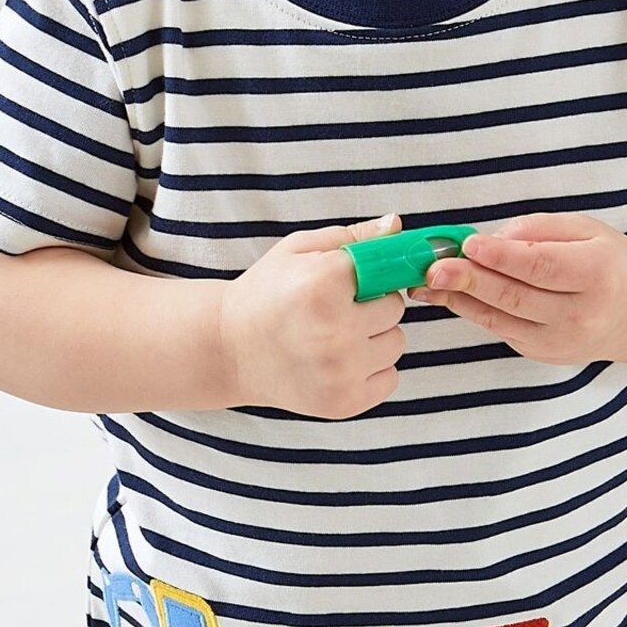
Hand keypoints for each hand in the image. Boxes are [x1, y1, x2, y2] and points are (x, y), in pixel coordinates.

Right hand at [218, 214, 406, 416]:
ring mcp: (340, 372)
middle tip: (338, 309)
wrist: (229, 349)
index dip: (370, 273)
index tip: (355, 280)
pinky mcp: (344, 402)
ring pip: (396, 344)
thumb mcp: (299, 250)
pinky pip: (390, 378)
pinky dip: (372, 370)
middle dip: (373, 305)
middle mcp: (334, 332)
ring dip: (374, 338)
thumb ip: (352, 236)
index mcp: (322, 285)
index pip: (386, 270)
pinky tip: (340, 362)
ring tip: (337, 336)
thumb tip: (397, 224)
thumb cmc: (266, 293)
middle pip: (394, 309)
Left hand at [424, 212, 626, 361]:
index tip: (468, 244)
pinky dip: (473, 311)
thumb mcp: (586, 229)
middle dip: (469, 280)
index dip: (502, 257)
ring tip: (426, 283)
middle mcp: (581, 315)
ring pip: (501, 319)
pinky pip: (501, 329)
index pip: (542, 267)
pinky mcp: (544, 354)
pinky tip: (448, 296)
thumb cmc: (609, 261)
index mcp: (597, 275)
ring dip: (459, 299)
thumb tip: (491, 240)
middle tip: (433, 267)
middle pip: (516, 297)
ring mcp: (561, 341)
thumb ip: (539, 229)